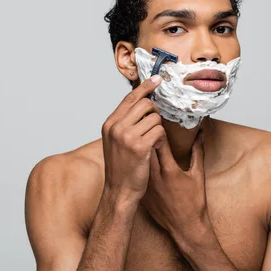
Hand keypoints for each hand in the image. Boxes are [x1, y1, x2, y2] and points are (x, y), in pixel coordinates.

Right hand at [101, 75, 165, 203]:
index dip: (145, 87)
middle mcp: (116, 127)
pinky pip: (159, 131)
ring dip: (158, 129)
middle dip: (155, 113)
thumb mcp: (115, 141)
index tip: (156, 79)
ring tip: (152, 142)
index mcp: (109, 124)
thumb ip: (124, 123)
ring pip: (155, 118)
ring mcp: (127, 136)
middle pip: (145, 104)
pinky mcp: (139, 146)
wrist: (119, 191)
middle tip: (154, 125)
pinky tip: (154, 147)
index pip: (129, 98)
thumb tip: (139, 104)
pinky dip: (161, 139)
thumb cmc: (121, 167)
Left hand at [142, 129, 207, 236]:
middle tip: (143, 125)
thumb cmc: (194, 203)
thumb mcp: (198, 175)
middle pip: (144, 149)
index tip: (156, 121)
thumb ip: (198, 153)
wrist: (185, 227)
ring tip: (137, 139)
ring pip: (138, 161)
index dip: (157, 130)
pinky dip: (137, 165)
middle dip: (144, 136)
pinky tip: (136, 158)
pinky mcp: (143, 193)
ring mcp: (147, 185)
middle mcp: (155, 177)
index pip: (159, 143)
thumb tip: (199, 135)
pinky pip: (137, 174)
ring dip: (139, 150)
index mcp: (170, 170)